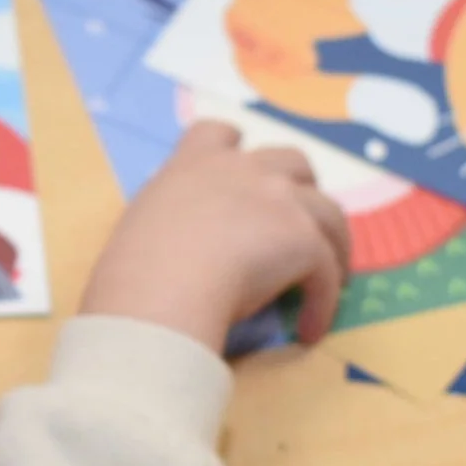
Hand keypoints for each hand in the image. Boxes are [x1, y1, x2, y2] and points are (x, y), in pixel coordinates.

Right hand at [80, 121, 353, 353]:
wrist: (158, 294)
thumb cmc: (132, 273)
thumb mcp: (145, 227)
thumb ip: (173, 222)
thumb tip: (187, 250)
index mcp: (192, 165)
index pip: (221, 134)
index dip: (239, 154)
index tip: (246, 180)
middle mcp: (241, 171)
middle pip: (293, 161)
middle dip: (302, 191)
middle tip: (297, 228)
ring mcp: (278, 201)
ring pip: (328, 213)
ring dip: (332, 246)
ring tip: (330, 280)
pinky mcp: (302, 240)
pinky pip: (326, 270)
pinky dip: (324, 301)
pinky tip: (308, 330)